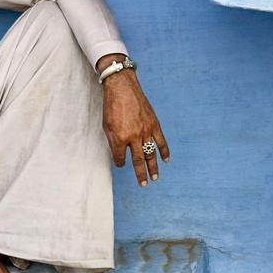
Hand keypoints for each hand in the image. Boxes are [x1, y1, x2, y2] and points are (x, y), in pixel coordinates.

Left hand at [96, 54, 169, 186]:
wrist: (122, 88)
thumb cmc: (111, 107)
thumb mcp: (106, 126)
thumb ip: (113, 142)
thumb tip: (119, 154)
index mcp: (119, 138)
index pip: (120, 158)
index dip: (120, 163)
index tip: (121, 164)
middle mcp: (133, 137)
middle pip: (138, 160)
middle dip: (140, 173)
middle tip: (143, 184)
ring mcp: (145, 131)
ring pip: (150, 154)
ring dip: (153, 167)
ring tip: (154, 178)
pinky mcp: (153, 124)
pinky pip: (161, 141)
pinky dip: (164, 151)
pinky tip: (165, 160)